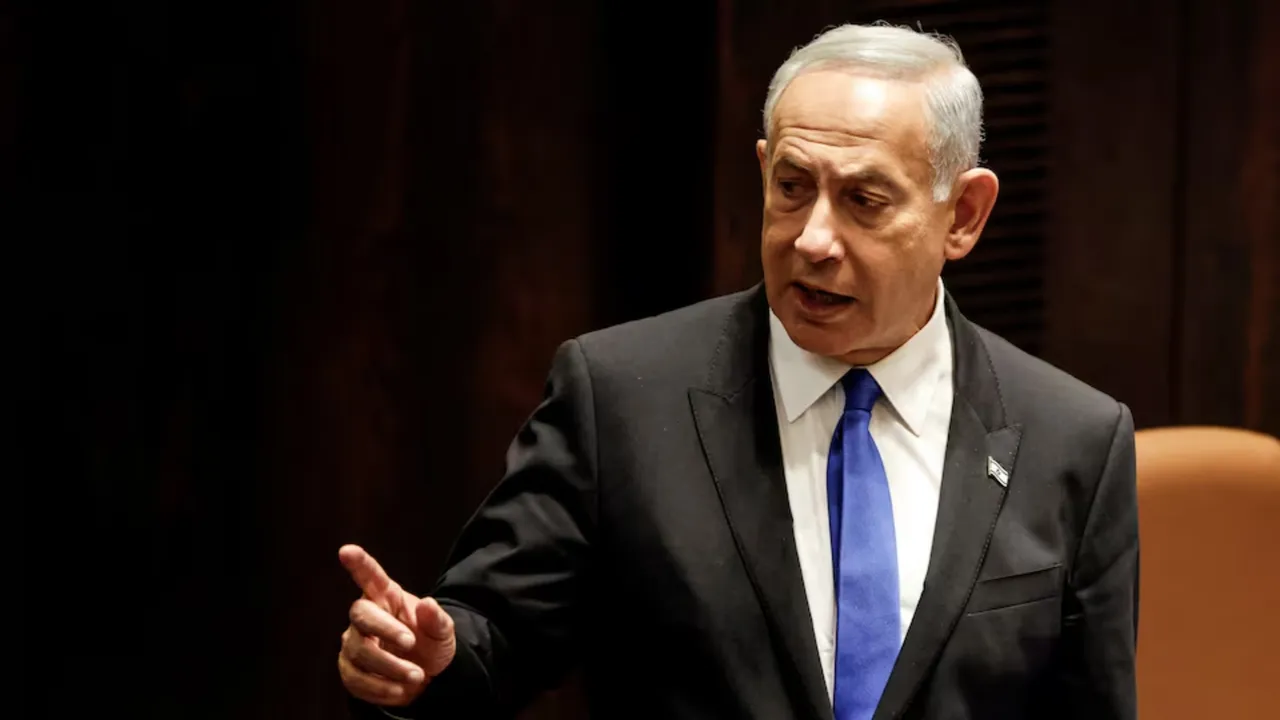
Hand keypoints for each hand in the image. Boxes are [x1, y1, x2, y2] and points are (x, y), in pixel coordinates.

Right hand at [337, 544, 456, 706]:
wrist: (426, 677)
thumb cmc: (431, 645)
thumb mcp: (443, 632)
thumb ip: (437, 619)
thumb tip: (428, 603)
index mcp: (388, 597)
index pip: (371, 577)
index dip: (359, 564)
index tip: (347, 551)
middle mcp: (367, 616)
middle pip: (360, 614)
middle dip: (385, 629)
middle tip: (410, 643)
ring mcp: (354, 642)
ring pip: (359, 651)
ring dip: (390, 666)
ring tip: (417, 676)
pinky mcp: (350, 669)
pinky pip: (356, 679)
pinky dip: (380, 688)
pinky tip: (401, 690)